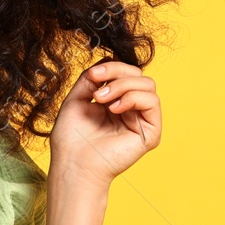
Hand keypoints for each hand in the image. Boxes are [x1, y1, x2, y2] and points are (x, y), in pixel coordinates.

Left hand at [49, 60, 161, 187]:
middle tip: (96, 90)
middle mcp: (130, 110)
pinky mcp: (150, 133)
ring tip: (102, 100)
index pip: (125, 73)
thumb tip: (107, 60)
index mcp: (114, 102)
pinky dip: (133, 98)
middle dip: (116, 74)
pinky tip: (114, 109)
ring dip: (123, 86)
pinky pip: (153, 102)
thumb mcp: (76, 100)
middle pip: (138, 75)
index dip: (111, 67)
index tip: (93, 75)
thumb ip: (90, 79)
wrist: (73, 164)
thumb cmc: (71, 139)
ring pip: (147, 85)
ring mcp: (141, 120)